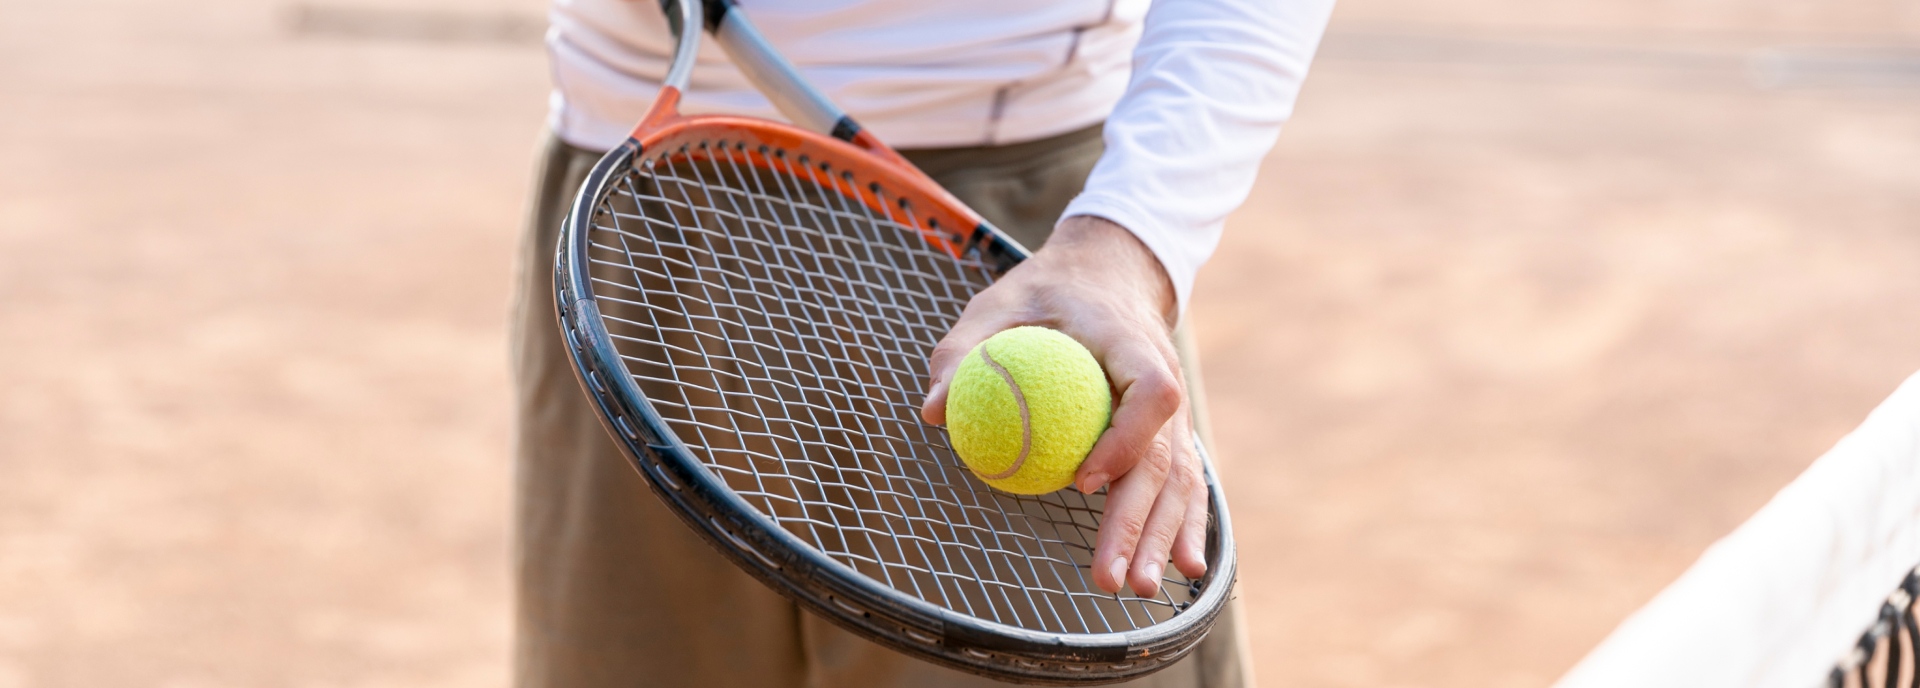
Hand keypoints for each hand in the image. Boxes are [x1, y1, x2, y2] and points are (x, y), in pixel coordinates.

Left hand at [921, 215, 1208, 596]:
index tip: (1084, 479)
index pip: (1149, 392)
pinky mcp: (1172, 432)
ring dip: (1161, 537)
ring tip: (1139, 589)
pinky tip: (1185, 571)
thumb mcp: (997, 302)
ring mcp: (1175, 410)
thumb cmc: (1045, 292)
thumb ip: (963, 349)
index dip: (1125, 438)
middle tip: (1109, 577)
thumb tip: (932, 410)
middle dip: (1139, 521)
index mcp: (1130, 340)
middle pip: (1164, 457)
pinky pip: (1182, 481)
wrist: (1107, 274)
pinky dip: (1185, 524)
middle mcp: (1165, 376)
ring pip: (1178, 479)